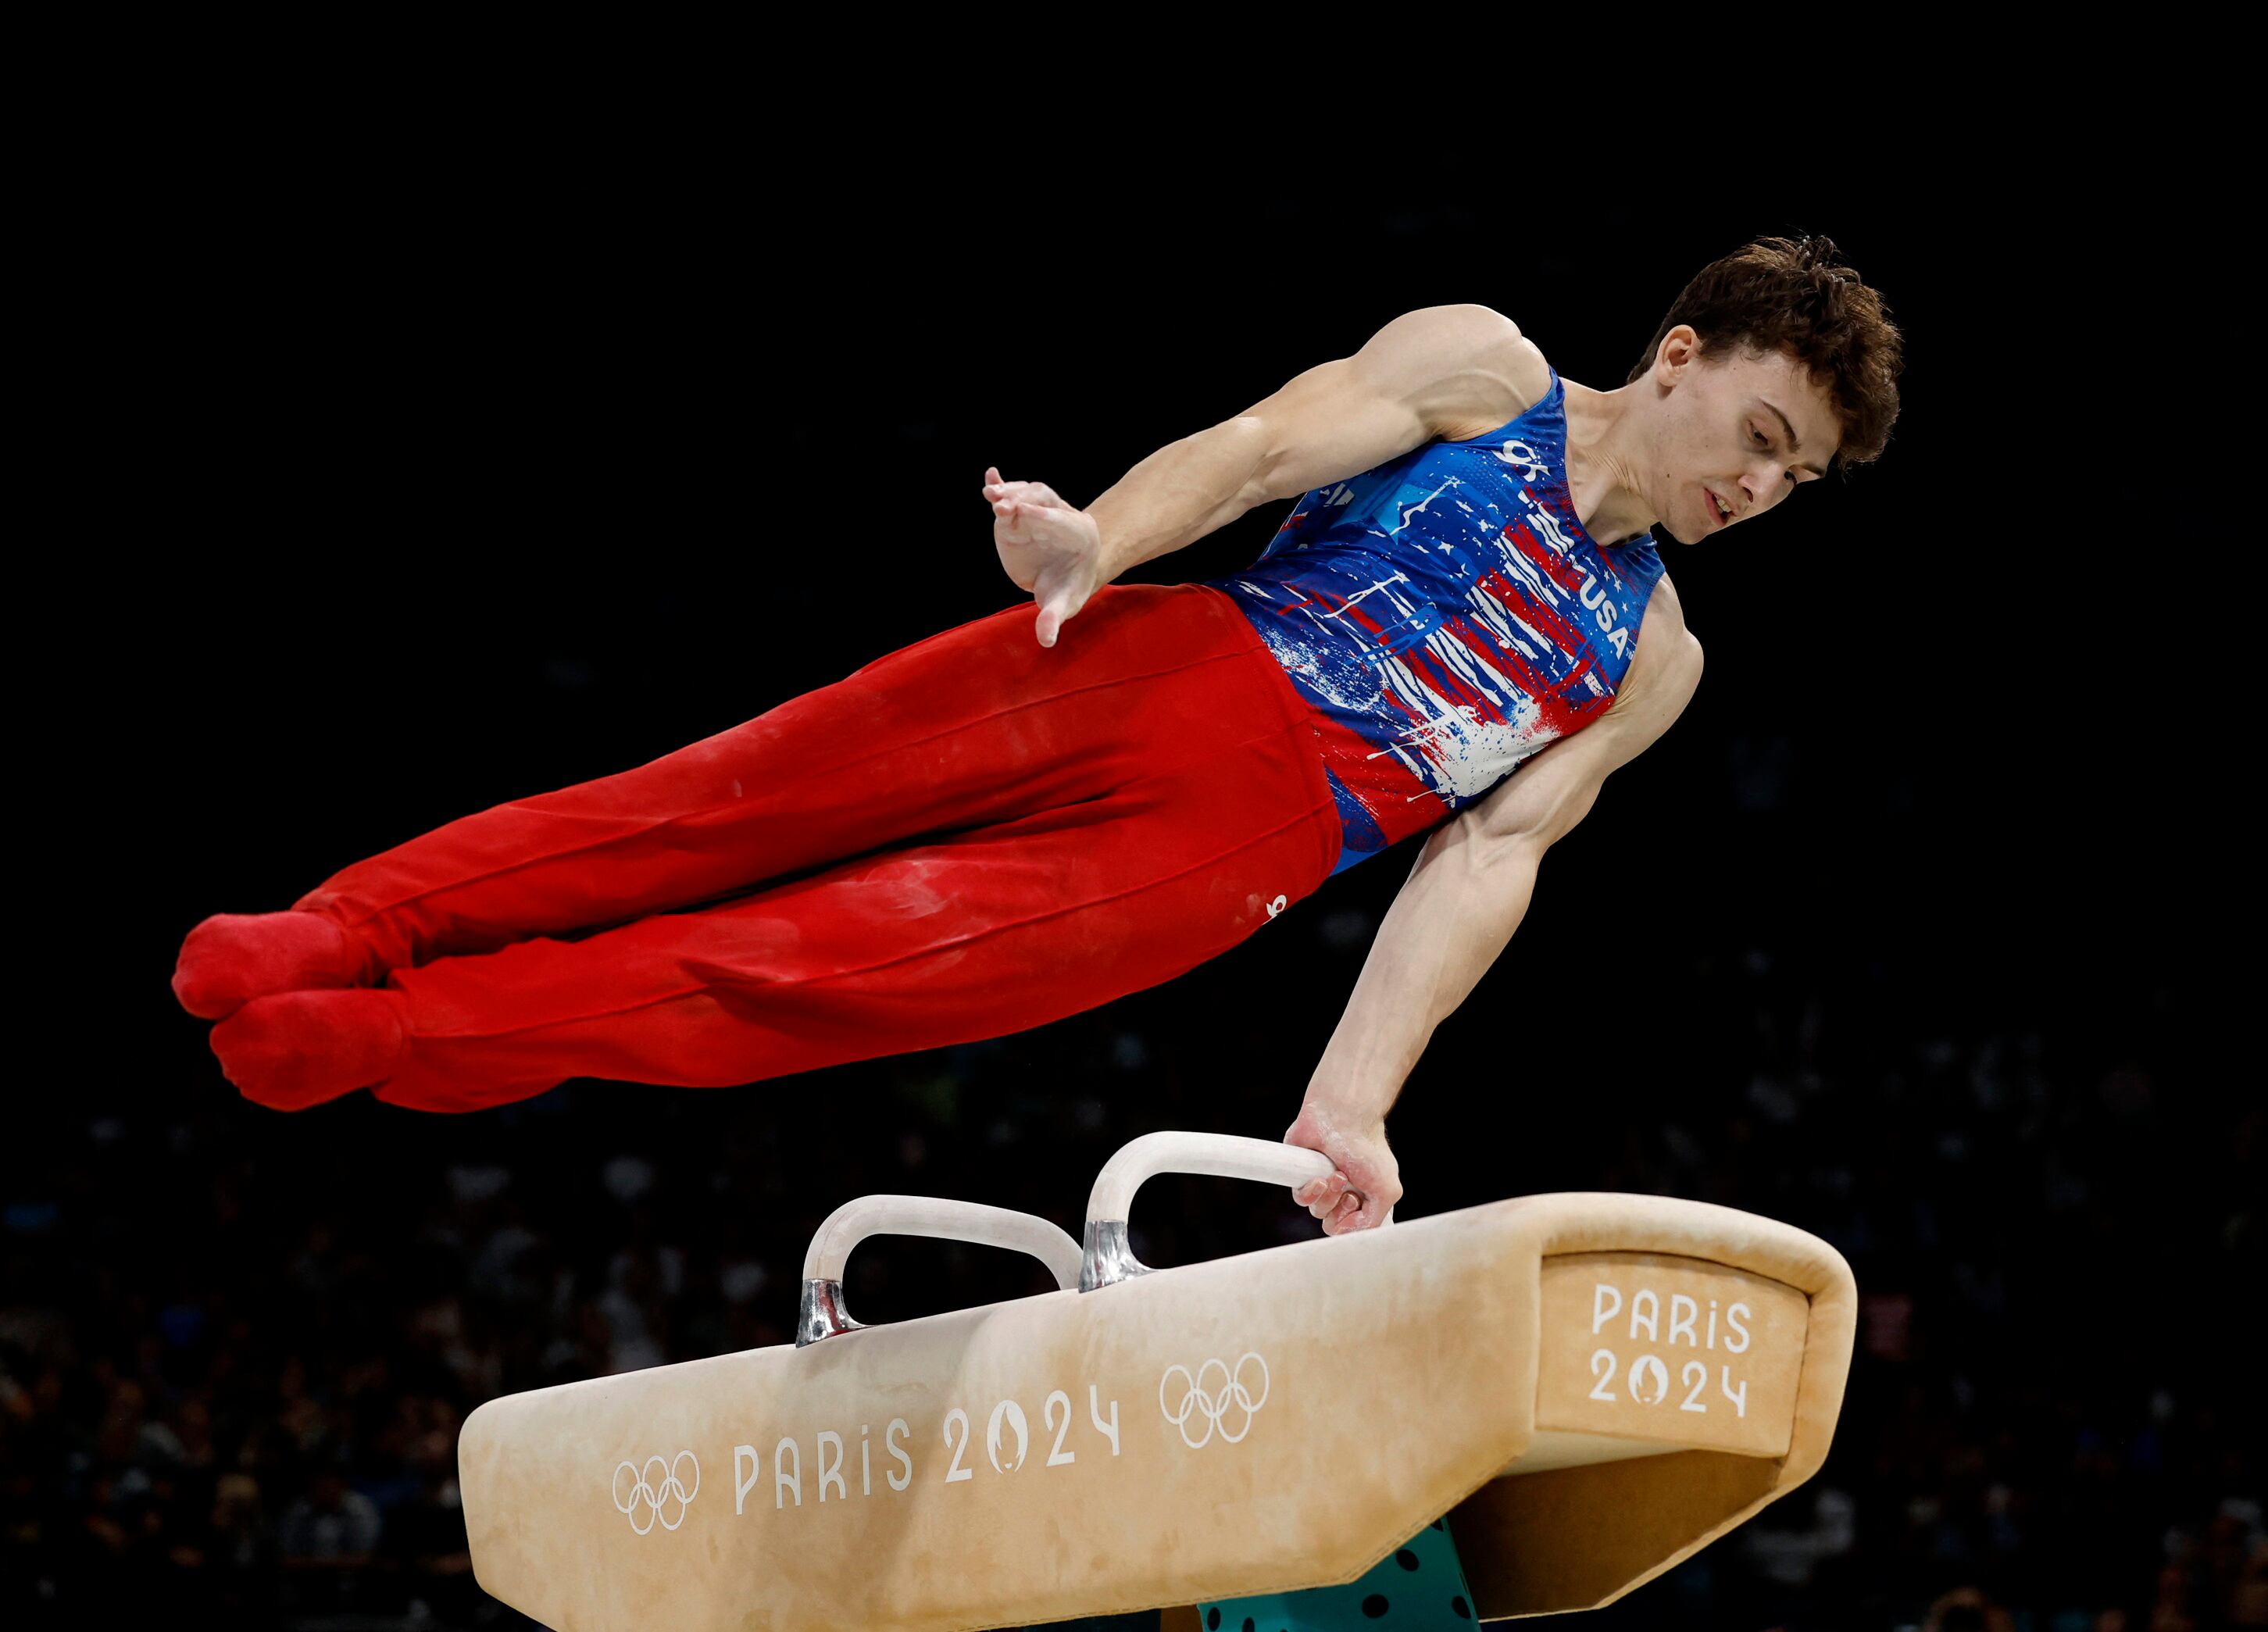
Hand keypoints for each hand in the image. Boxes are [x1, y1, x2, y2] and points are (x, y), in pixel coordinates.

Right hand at [983, 466, 1106, 647]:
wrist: (1067, 571)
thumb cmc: (1068, 587)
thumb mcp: (1063, 603)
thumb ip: (1054, 617)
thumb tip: (1046, 640)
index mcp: (1080, 534)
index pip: (1060, 521)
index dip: (1042, 517)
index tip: (1022, 514)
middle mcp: (1059, 516)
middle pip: (1043, 500)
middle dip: (1024, 500)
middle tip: (1003, 507)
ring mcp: (1037, 511)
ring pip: (1028, 493)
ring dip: (1010, 492)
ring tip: (991, 496)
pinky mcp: (1018, 513)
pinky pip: (1011, 495)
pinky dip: (1001, 485)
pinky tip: (990, 477)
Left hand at [1282, 1098, 1401, 1235]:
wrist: (1342, 1119)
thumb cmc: (1367, 1149)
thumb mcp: (1386, 1192)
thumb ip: (1372, 1221)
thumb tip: (1347, 1234)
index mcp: (1366, 1196)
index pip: (1355, 1228)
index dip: (1355, 1225)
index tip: (1359, 1209)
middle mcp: (1343, 1193)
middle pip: (1335, 1224)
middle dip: (1342, 1210)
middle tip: (1349, 1190)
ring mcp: (1323, 1184)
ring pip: (1318, 1212)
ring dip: (1328, 1198)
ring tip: (1337, 1176)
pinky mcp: (1302, 1175)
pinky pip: (1300, 1199)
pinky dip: (1310, 1192)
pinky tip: (1319, 1178)